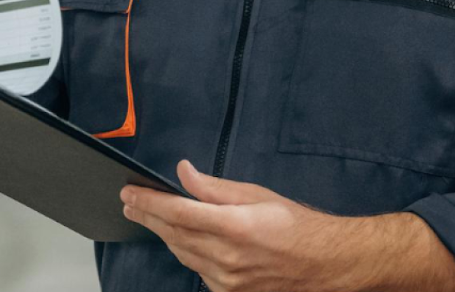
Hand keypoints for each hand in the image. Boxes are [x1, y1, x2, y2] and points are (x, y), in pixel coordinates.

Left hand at [120, 160, 348, 291]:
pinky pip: (197, 270)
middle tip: (129, 202)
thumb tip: (185, 173)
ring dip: (163, 234)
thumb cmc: (297, 226)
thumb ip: (215, 187)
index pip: (178, 212)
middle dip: (148, 216)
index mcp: (234, 227)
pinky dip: (186, 252)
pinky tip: (180, 240)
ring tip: (148, 216)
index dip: (149, 202)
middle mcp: (226, 258)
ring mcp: (227, 280)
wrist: (325, 265)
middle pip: (173, 234)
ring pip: (182, 254)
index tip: (129, 192)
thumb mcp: (257, 195)